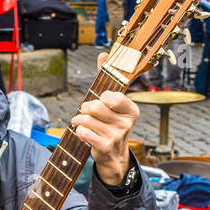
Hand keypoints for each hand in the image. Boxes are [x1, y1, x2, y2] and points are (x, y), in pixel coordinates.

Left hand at [70, 53, 138, 185]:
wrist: (114, 156)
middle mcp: (126, 124)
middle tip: (84, 111)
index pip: (112, 96)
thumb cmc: (111, 124)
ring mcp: (116, 136)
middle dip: (85, 107)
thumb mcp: (113, 104)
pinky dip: (78, 130)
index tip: (101, 99)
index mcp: (132, 110)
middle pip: (96, 107)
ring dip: (78, 119)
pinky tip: (80, 131)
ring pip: (87, 120)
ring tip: (78, 121)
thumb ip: (108, 78)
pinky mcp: (105, 147)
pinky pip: (84, 133)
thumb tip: (104, 54)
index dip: (102, 97)